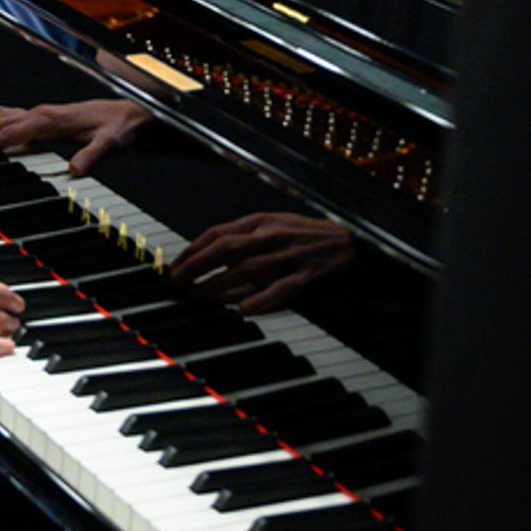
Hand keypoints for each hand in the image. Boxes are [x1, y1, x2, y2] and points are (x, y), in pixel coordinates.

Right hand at [0, 98, 149, 175]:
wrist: (131, 114)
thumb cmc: (119, 128)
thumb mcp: (109, 144)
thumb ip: (91, 155)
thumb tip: (75, 169)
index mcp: (49, 120)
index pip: (10, 132)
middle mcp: (41, 113)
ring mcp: (42, 113)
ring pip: (0, 117)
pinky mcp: (46, 115)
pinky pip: (11, 113)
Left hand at [169, 212, 354, 314]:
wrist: (353, 244)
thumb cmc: (310, 235)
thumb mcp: (276, 224)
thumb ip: (247, 235)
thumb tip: (215, 249)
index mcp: (262, 221)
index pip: (218, 233)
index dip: (193, 248)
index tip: (176, 263)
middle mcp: (272, 236)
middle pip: (225, 249)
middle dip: (196, 264)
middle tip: (177, 280)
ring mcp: (289, 257)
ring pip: (246, 269)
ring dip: (218, 283)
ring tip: (198, 296)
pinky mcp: (307, 278)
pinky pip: (280, 290)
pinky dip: (260, 300)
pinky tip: (242, 309)